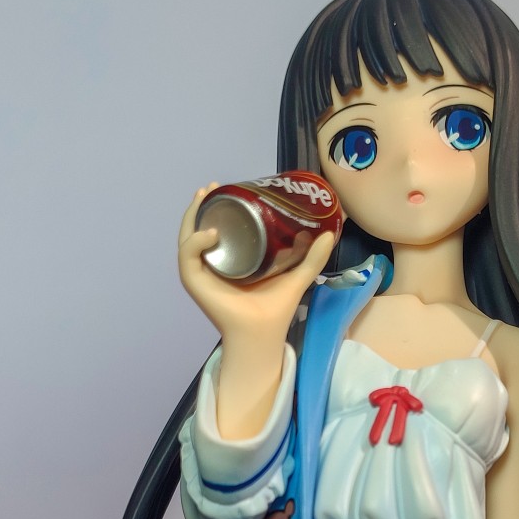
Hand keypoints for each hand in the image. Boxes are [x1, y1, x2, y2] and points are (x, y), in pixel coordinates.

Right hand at [177, 186, 336, 345]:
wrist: (263, 333)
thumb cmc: (275, 309)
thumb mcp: (296, 276)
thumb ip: (312, 257)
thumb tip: (330, 233)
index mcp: (231, 258)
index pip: (220, 226)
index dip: (221, 205)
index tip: (229, 188)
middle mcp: (213, 262)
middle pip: (200, 226)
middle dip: (203, 204)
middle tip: (213, 186)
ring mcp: (201, 271)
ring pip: (188, 235)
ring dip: (194, 214)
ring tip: (205, 195)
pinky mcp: (194, 281)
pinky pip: (188, 255)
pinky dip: (197, 241)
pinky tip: (212, 233)